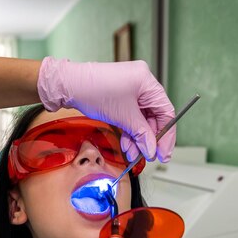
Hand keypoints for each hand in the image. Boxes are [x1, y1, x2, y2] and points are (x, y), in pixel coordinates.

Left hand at [37, 57, 175, 161]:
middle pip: (154, 117)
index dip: (167, 135)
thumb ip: (141, 134)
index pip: (166, 111)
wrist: (70, 85)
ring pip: (141, 119)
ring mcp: (130, 89)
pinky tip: (127, 145)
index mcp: (148, 82)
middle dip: (149, 139)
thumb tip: (152, 149)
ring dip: (138, 138)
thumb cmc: (95, 91)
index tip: (163, 153)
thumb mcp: (124, 116)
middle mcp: (142, 83)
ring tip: (133, 153)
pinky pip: (130, 116)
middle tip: (148, 156)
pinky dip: (129, 131)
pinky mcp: (119, 96)